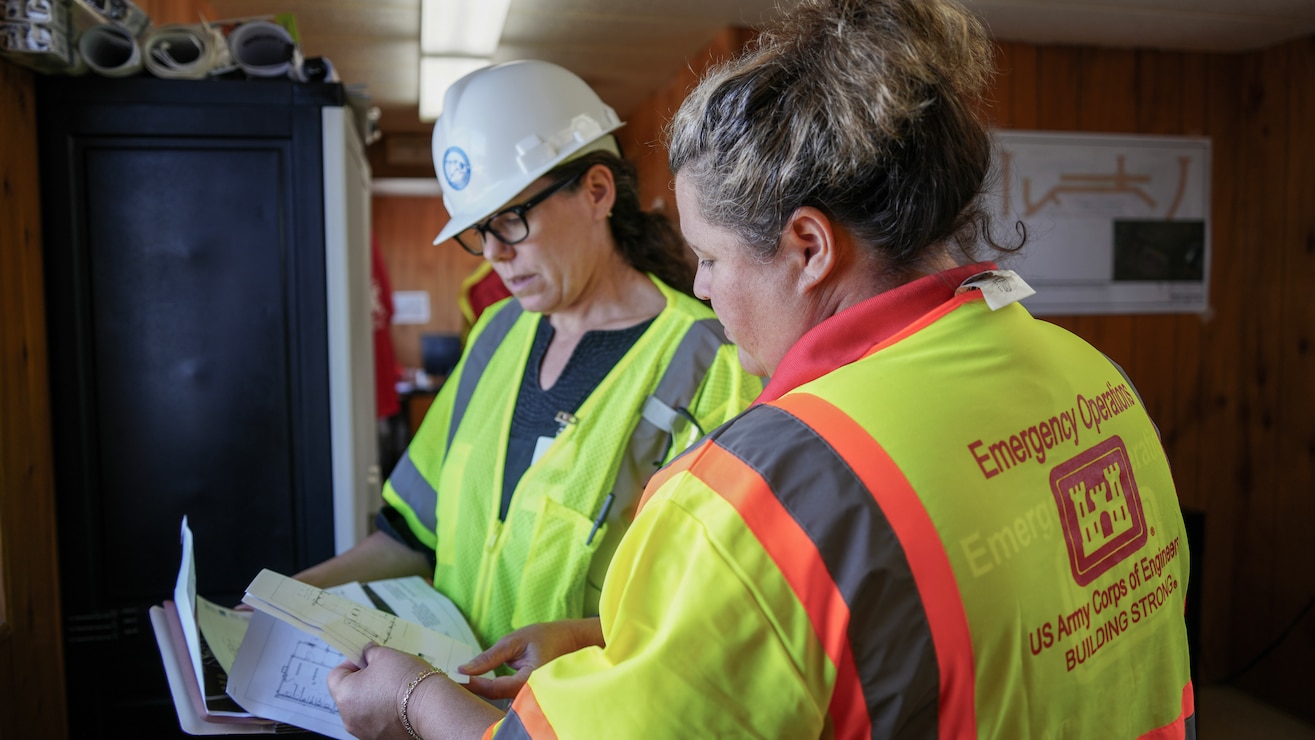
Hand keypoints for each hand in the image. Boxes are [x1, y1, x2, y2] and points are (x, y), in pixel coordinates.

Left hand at [328, 643, 430, 739]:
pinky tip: (401, 703)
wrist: (432, 707)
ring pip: (362, 708)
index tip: (367, 659)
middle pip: (349, 693)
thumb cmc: (407, 680)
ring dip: (373, 697)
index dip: (352, 663)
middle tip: (384, 672)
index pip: (336, 674)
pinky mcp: (380, 738)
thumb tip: (367, 653)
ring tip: (395, 688)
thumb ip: (370, 652)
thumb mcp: (385, 655)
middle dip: (363, 681)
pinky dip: (384, 712)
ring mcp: (364, 731)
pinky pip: (376, 721)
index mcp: (345, 695)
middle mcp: (349, 718)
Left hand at [460, 618, 603, 699]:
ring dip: (485, 690)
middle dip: (477, 690)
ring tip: (469, 679)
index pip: (497, 688)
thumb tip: (464, 669)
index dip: (475, 684)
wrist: (569, 640)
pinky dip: (495, 691)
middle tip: (459, 679)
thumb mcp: (514, 641)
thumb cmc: (544, 637)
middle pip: (497, 699)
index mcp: (531, 677)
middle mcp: (532, 691)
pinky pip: (508, 697)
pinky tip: (484, 683)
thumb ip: (489, 657)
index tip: (458, 676)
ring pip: (502, 700)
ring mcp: (532, 694)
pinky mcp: (528, 694)